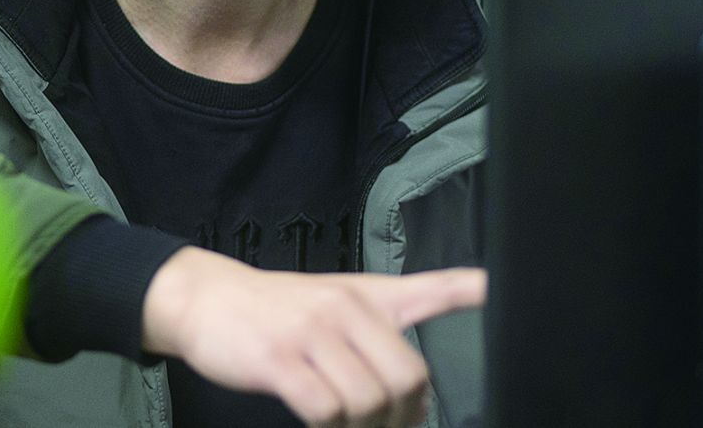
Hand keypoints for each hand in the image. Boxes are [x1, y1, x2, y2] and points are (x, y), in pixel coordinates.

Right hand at [140, 247, 485, 427]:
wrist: (204, 298)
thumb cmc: (275, 309)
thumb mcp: (333, 299)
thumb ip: (380, 327)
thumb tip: (413, 389)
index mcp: (365, 295)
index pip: (431, 289)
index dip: (471, 291)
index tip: (498, 291)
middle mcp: (344, 308)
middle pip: (407, 376)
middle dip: (403, 416)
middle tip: (386, 426)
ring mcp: (311, 333)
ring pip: (368, 401)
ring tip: (345, 425)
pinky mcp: (278, 359)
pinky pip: (325, 410)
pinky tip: (319, 422)